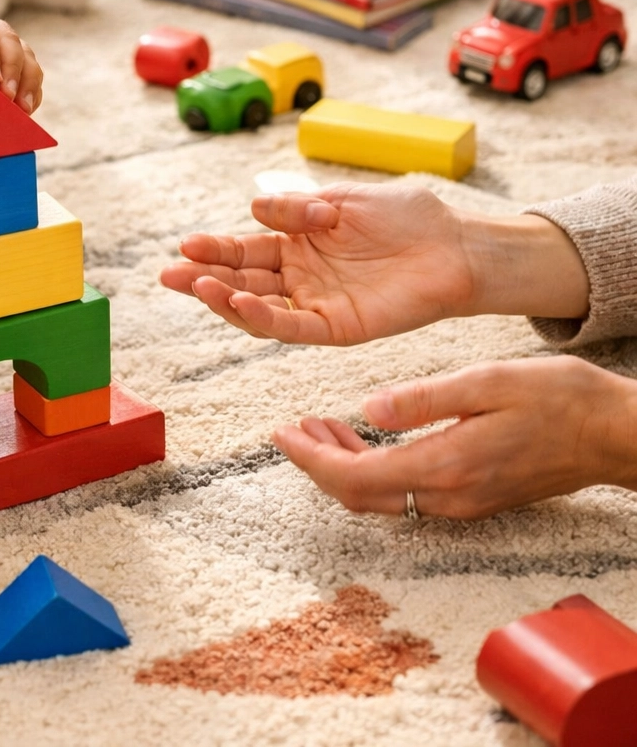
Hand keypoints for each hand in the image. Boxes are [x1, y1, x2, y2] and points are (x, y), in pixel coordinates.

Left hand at [0, 2, 42, 112]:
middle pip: (11, 41)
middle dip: (14, 71)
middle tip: (8, 98)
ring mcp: (0, 41)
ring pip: (25, 56)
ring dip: (28, 83)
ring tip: (23, 109)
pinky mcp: (7, 59)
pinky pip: (27, 72)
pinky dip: (30, 91)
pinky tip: (24, 110)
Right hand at [160, 183, 474, 345]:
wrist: (455, 244)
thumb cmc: (406, 218)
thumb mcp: (344, 199)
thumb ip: (299, 207)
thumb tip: (254, 208)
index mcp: (297, 244)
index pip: (245, 250)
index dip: (214, 249)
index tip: (185, 245)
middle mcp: (300, 277)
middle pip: (242, 280)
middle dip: (204, 278)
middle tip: (169, 274)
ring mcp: (316, 303)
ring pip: (260, 307)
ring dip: (225, 300)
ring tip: (198, 287)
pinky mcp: (338, 327)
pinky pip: (293, 326)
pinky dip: (264, 317)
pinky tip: (239, 304)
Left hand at [272, 356, 636, 519]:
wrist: (615, 434)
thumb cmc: (558, 399)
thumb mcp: (487, 382)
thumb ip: (424, 398)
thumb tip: (368, 407)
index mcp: (446, 465)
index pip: (356, 477)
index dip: (311, 458)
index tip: (282, 433)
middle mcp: (448, 496)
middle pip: (359, 495)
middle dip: (318, 463)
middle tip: (293, 427)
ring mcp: (460, 502)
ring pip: (379, 496)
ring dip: (342, 464)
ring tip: (319, 424)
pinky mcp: (470, 496)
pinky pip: (404, 492)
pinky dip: (372, 467)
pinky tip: (365, 434)